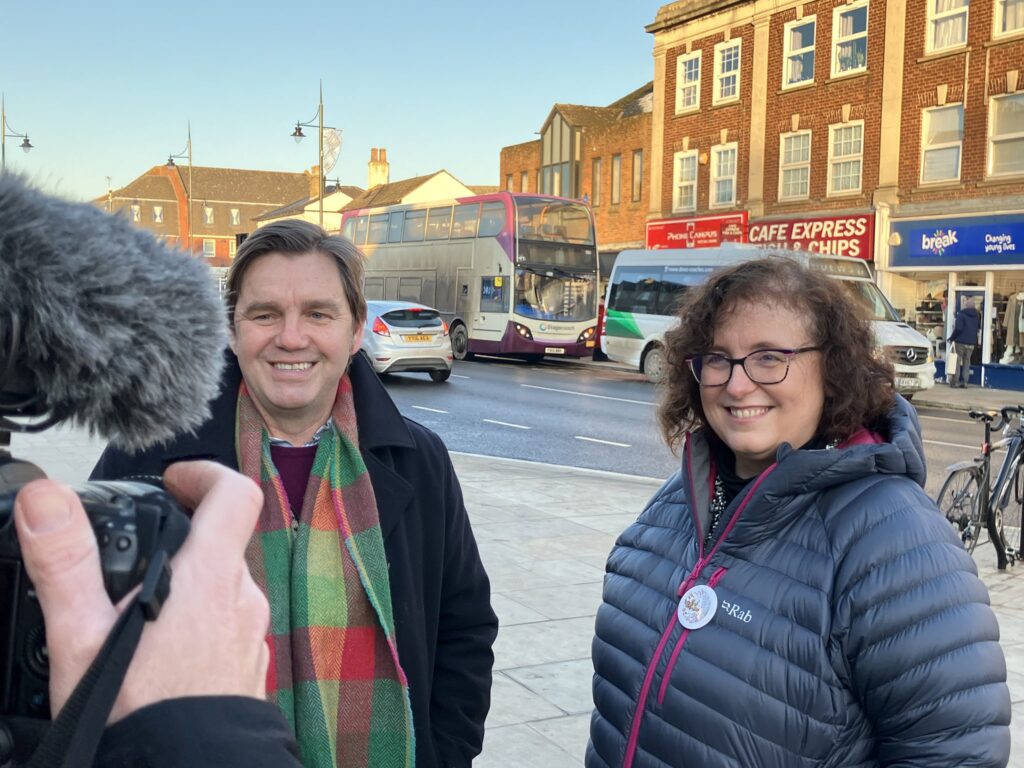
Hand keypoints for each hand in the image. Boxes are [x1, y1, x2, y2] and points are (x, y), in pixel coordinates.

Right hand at [14, 461, 269, 721]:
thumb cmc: (135, 716)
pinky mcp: (248, 668)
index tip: (173, 480)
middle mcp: (242, 602)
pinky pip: (228, 627)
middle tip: (139, 550)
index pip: (235, 495)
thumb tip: (47, 499)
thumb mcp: (81, 636)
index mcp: (210, 580)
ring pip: (225, 587)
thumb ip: (66, 562)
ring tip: (138, 608)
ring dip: (189, 584)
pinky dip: (199, 623)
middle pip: (225, 543)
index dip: (206, 474)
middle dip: (184, 538)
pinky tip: (160, 652)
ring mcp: (251, 636)